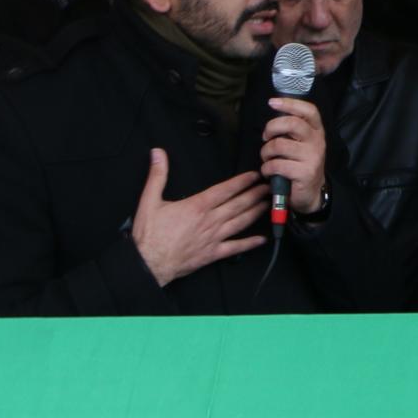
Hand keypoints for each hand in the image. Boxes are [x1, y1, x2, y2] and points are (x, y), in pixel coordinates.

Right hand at [130, 149, 265, 287]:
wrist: (149, 263)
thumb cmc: (149, 234)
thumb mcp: (149, 200)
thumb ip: (157, 175)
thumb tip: (158, 153)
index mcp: (197, 207)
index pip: (224, 190)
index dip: (241, 182)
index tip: (254, 175)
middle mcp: (209, 221)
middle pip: (238, 205)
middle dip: (254, 194)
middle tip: (268, 187)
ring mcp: (213, 238)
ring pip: (240, 222)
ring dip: (256, 212)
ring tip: (268, 204)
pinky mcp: (213, 254)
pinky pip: (235, 248)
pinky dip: (250, 243)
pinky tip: (261, 239)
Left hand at [259, 97, 327, 215]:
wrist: (312, 194)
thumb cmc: (301, 166)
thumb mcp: (302, 145)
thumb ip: (292, 131)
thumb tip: (273, 116)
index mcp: (316, 132)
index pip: (309, 111)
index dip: (290, 103)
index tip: (272, 102)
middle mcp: (317, 142)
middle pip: (292, 124)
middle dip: (272, 128)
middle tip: (266, 137)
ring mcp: (312, 157)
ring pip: (280, 145)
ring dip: (266, 152)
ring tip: (266, 159)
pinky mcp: (305, 173)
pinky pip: (277, 164)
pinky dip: (267, 168)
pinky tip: (269, 172)